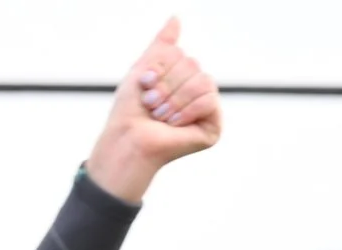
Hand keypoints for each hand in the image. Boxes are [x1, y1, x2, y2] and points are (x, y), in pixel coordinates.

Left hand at [84, 18, 221, 203]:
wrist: (129, 139)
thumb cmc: (131, 110)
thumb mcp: (144, 69)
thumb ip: (162, 46)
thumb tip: (176, 19)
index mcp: (180, 77)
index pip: (182, 55)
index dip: (161, 68)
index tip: (144, 86)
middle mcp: (195, 90)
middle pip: (193, 65)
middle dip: (167, 85)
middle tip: (152, 105)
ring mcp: (206, 109)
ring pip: (203, 81)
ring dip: (175, 99)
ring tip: (161, 116)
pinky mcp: (213, 126)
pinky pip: (209, 100)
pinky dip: (188, 110)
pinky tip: (174, 124)